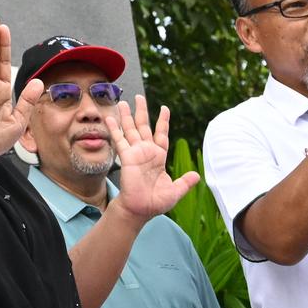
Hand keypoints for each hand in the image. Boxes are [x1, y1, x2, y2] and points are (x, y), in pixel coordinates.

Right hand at [106, 93, 200, 220]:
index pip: (161, 135)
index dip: (163, 122)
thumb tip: (197, 176)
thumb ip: (185, 182)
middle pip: (144, 127)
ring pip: (131, 130)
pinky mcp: (126, 157)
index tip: (164, 108)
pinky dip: (114, 128)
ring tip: (124, 102)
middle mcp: (146, 152)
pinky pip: (119, 140)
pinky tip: (110, 118)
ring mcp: (135, 153)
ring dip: (127, 116)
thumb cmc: (155, 202)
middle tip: (139, 97)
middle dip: (142, 112)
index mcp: (159, 157)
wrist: (139, 210)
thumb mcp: (175, 191)